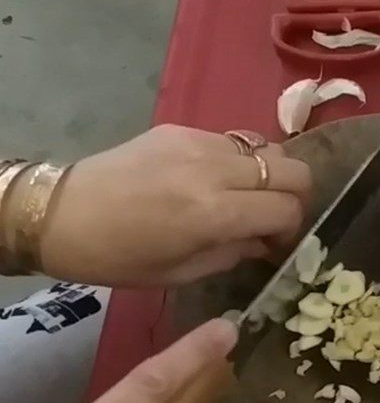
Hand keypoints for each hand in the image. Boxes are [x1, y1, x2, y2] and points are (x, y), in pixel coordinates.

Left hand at [38, 125, 311, 285]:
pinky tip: (213, 181)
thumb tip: (264, 240)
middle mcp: (216, 170)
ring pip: (268, 149)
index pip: (287, 208)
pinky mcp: (182, 129)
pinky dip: (239, 162)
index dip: (291, 229)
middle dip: (295, 196)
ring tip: (245, 197)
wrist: (61, 213)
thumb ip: (235, 252)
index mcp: (214, 213)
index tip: (274, 244)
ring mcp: (200, 142)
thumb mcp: (182, 272)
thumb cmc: (120, 258)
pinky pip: (234, 141)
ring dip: (268, 176)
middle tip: (272, 217)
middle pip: (293, 168)